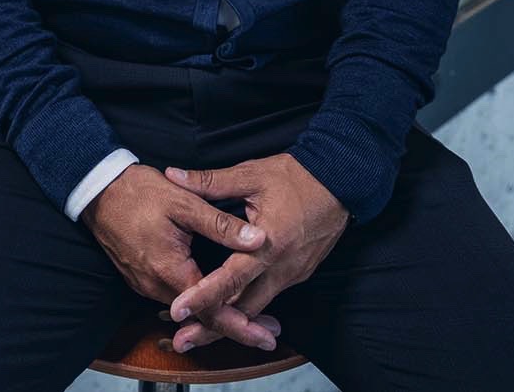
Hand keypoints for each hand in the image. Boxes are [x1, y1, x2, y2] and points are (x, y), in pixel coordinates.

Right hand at [81, 163, 282, 350]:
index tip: (266, 336)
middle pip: (201, 316)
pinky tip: (214, 295)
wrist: (97, 189)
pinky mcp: (140, 278)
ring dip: (216, 312)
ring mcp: (144, 284)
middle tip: (268, 330)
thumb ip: (221, 225)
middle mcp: (155, 286)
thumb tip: (258, 241)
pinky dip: (196, 302)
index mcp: (169, 270)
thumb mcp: (184, 202)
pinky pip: (173, 297)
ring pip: (187, 308)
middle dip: (236, 323)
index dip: (242, 326)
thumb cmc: (138, 192)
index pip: (211, 311)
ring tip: (249, 314)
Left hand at [161, 154, 348, 351]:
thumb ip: (208, 181)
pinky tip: (229, 311)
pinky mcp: (298, 274)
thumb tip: (173, 176)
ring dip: (229, 322)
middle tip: (182, 338)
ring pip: (256, 308)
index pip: (229, 279)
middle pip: (243, 309)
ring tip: (198, 333)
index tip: (177, 311)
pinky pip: (268, 297)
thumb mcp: (249, 174)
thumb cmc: (295, 176)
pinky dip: (246, 307)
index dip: (202, 296)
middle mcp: (281, 267)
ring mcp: (292, 274)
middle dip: (211, 325)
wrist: (341, 182)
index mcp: (267, 244)